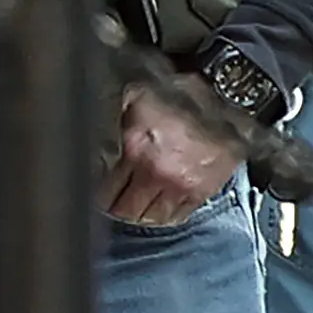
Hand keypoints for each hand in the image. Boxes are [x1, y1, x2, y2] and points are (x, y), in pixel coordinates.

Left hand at [100, 82, 241, 226]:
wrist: (225, 98)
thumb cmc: (178, 93)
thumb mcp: (133, 97)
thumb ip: (110, 118)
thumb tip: (87, 133)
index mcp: (134, 149)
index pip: (106, 190)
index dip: (98, 196)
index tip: (95, 194)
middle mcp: (156, 173)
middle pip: (127, 211)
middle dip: (116, 210)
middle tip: (111, 206)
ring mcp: (181, 186)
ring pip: (152, 218)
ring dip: (140, 216)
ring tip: (134, 208)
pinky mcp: (203, 191)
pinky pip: (178, 216)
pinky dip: (165, 217)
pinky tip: (157, 210)